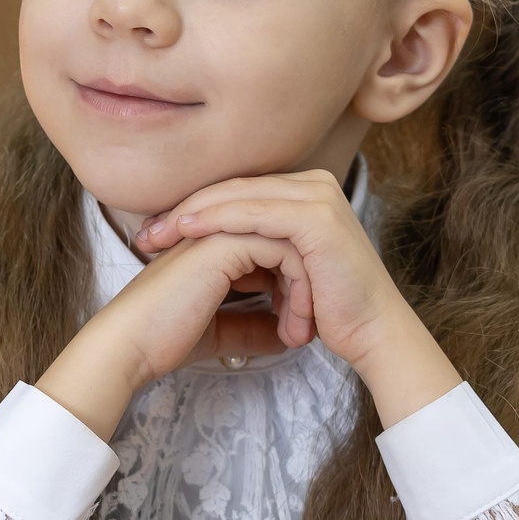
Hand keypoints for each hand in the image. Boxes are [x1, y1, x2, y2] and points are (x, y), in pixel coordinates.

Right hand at [35, 229, 312, 440]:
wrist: (132, 345)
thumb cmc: (165, 339)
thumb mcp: (220, 332)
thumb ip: (252, 327)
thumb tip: (284, 336)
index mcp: (215, 245)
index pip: (274, 247)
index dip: (293, 284)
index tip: (298, 325)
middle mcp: (220, 230)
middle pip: (287, 241)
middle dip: (305, 285)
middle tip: (307, 330)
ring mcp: (221, 230)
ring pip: (291, 243)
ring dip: (305, 289)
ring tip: (301, 331)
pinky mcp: (224, 242)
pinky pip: (284, 250)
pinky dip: (299, 287)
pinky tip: (294, 322)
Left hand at [134, 170, 459, 426]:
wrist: (373, 334)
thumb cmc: (331, 311)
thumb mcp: (285, 271)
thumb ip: (257, 251)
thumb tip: (212, 251)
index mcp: (305, 193)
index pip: (238, 193)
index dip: (194, 210)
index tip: (155, 232)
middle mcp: (314, 185)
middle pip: (234, 190)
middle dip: (184, 210)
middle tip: (145, 232)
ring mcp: (317, 197)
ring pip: (238, 197)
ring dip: (192, 213)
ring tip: (156, 233)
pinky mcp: (315, 218)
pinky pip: (254, 212)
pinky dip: (217, 219)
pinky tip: (187, 230)